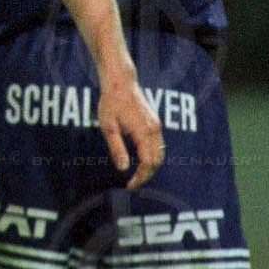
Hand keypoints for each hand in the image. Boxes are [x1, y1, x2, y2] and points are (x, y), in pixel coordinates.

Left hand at [97, 72, 164, 188]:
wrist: (120, 81)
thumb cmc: (111, 102)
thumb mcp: (108, 126)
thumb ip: (116, 147)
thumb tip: (123, 169)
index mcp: (143, 132)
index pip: (147, 163)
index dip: (140, 177)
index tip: (130, 186)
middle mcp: (154, 130)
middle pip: (157, 161)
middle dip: (146, 175)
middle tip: (132, 183)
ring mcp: (156, 126)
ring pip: (160, 154)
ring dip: (150, 166)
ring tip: (136, 175)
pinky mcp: (155, 123)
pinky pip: (158, 145)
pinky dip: (152, 156)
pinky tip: (140, 160)